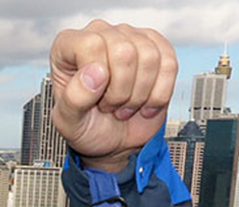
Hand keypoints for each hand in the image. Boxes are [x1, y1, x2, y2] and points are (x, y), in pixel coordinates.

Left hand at [49, 20, 177, 171]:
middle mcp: (100, 34)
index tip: (93, 98)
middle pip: (124, 52)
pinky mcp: (156, 48)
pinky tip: (144, 103)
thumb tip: (95, 73)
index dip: (98, 78)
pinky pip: (169, 65)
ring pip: (150, 58)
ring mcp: (130, 38)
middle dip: (121, 92)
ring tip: (125, 105)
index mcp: (69, 45)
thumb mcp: (69, 122)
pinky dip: (159, 94)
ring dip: (139, 94)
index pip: (91, 45)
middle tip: (110, 106)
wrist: (112, 139)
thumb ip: (74, 98)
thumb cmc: (85, 126)